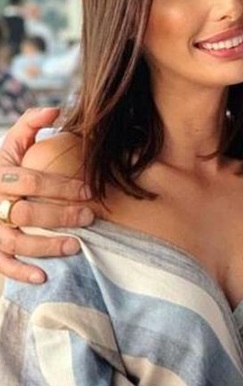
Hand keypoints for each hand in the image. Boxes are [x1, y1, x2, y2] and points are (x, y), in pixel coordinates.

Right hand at [0, 108, 93, 283]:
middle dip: (60, 215)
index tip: (89, 190)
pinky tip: (43, 276)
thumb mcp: (7, 145)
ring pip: (14, 241)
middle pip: (25, 211)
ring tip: (76, 246)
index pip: (31, 181)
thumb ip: (28, 125)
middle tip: (90, 217)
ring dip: (46, 246)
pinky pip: (0, 264)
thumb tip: (55, 109)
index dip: (61, 186)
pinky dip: (19, 272)